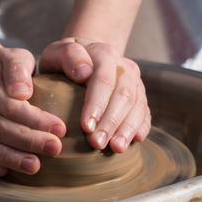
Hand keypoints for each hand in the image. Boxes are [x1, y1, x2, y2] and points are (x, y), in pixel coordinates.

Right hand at [0, 48, 65, 175]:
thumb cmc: (0, 65)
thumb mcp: (13, 55)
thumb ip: (19, 69)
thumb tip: (23, 93)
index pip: (10, 106)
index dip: (36, 120)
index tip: (60, 129)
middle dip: (28, 141)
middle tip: (54, 148)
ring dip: (10, 158)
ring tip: (34, 166)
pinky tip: (7, 171)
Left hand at [39, 37, 150, 151]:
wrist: (83, 60)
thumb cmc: (64, 62)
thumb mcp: (57, 53)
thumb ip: (68, 56)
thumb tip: (84, 73)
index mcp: (104, 55)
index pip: (103, 80)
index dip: (97, 104)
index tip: (85, 127)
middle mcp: (124, 67)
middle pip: (123, 96)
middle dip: (111, 122)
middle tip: (98, 143)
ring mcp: (135, 83)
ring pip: (138, 105)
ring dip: (127, 128)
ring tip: (116, 148)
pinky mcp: (140, 96)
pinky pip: (145, 112)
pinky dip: (142, 126)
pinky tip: (135, 140)